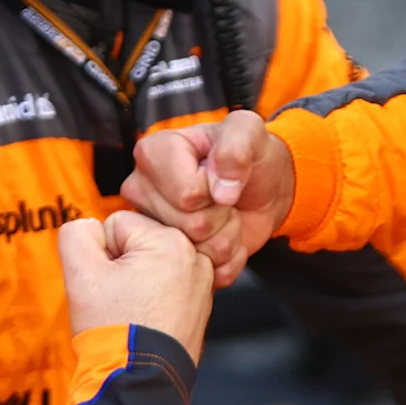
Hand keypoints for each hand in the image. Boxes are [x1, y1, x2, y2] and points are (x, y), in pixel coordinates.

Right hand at [58, 210, 211, 353]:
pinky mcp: (200, 304)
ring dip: (136, 283)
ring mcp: (202, 282)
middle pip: (137, 243)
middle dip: (121, 268)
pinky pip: (166, 286)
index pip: (116, 223)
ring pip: (150, 265)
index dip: (101, 255)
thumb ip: (77, 233)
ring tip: (132, 311)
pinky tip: (146, 318)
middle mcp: (195, 256)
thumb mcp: (81, 273)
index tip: (107, 286)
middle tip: (119, 301)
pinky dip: (153, 298)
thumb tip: (90, 226)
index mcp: (171, 241)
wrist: (139, 381)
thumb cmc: (115, 330)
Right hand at [123, 111, 295, 284]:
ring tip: (224, 215)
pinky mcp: (167, 256)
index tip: (219, 175)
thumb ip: (237, 143)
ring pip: (194, 252)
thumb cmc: (250, 156)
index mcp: (153, 152)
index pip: (187, 194)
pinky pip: (204, 272)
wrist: (264, 190)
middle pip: (189, 225)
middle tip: (224, 198)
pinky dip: (226, 260)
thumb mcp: (250, 132)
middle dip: (220, 215)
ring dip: (224, 237)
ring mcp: (151, 226)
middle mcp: (141, 190)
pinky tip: (224, 236)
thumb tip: (220, 187)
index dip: (214, 189)